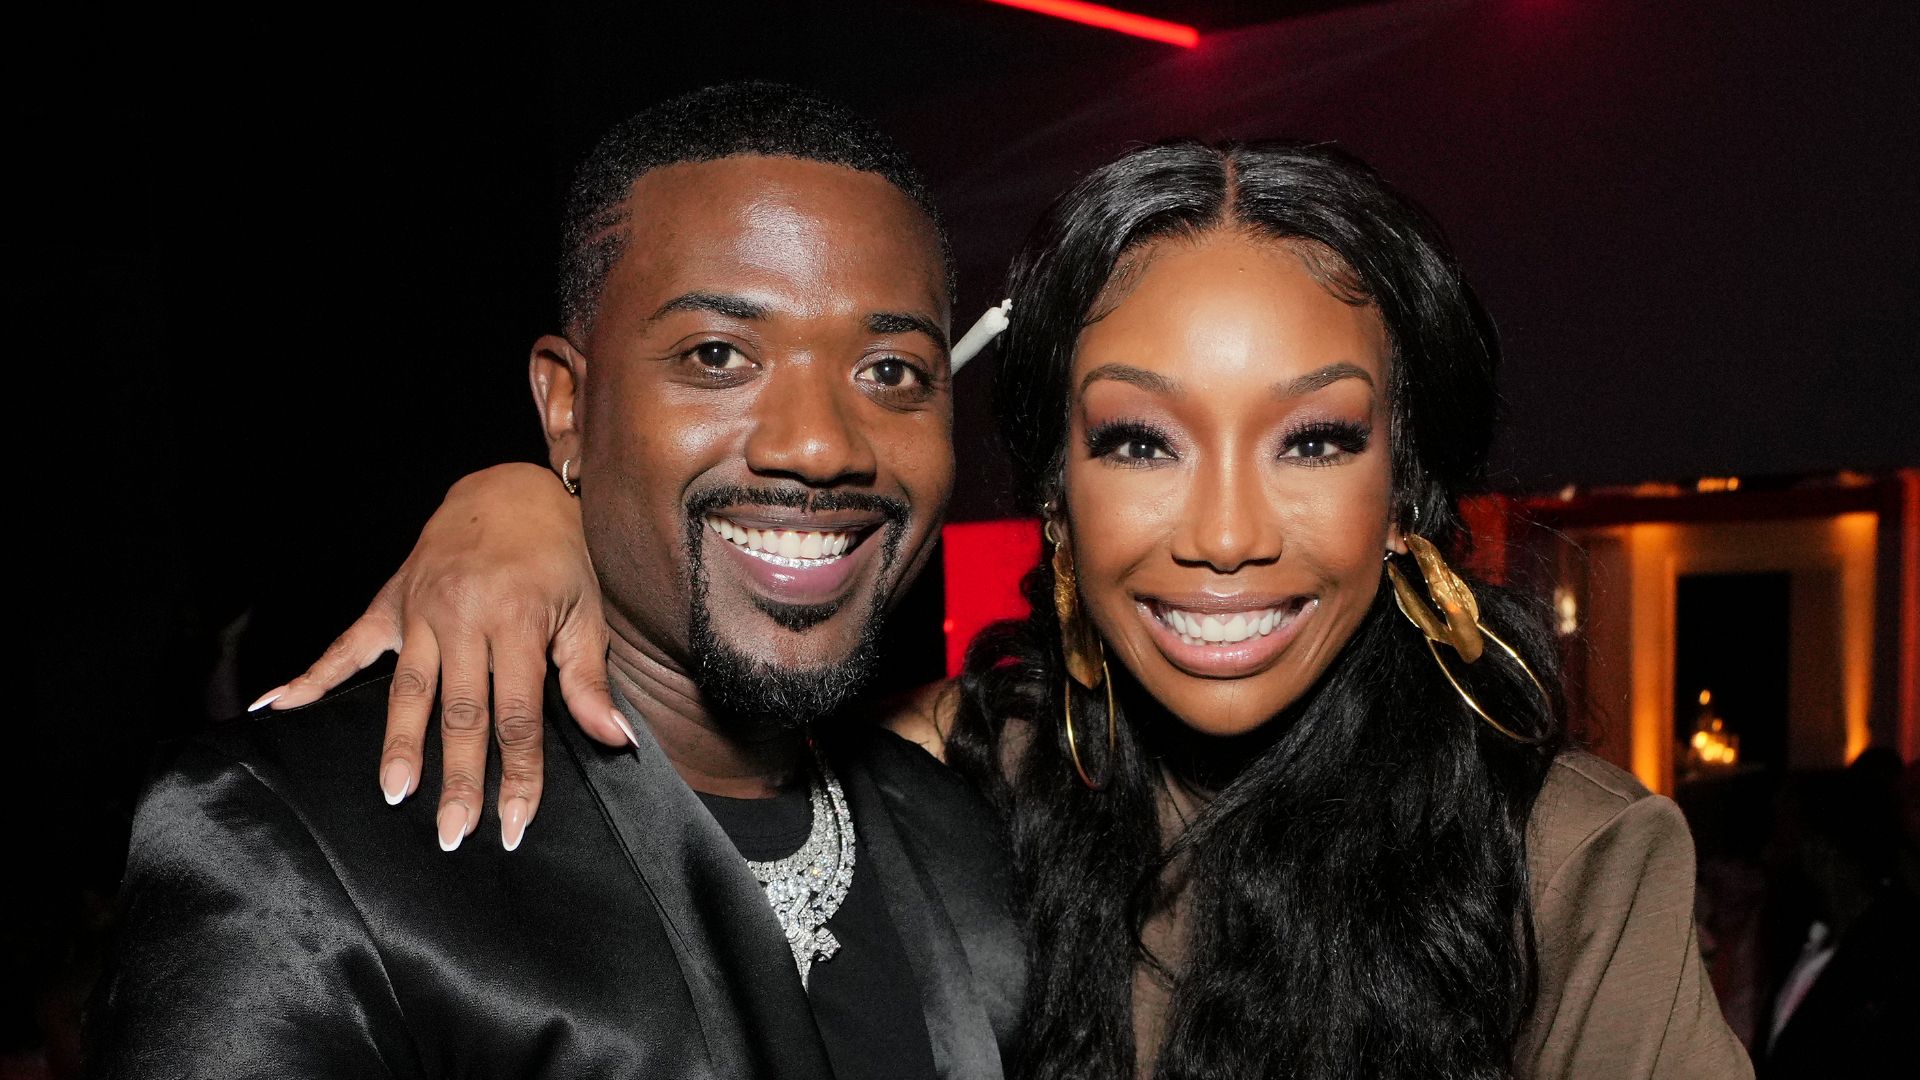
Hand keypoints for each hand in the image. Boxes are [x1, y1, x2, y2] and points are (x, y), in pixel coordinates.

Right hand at [253, 462, 631, 850]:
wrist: (510, 490)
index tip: (514, 824)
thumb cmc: (558, 555)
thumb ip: (589, 680)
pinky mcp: (391, 601)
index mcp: (518, 622)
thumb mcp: (586, 611)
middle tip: (452, 834)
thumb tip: (615, 739)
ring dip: (400, 745)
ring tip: (395, 793)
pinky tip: (276, 706)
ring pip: (409, 690)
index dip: (518, 774)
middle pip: (460, 713)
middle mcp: (465, 617)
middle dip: (458, 777)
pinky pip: (347, 645)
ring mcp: (421, 609)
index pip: (518, 716)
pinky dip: (310, 677)